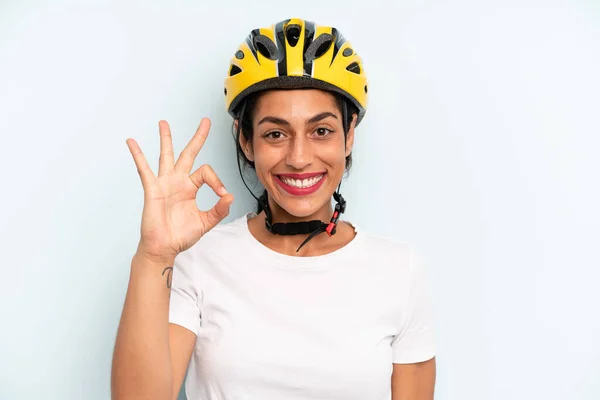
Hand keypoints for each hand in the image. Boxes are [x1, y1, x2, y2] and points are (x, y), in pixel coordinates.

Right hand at [126, 118, 233, 262]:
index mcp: (191, 187)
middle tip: (205, 121)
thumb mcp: (206, 222)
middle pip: (189, 153)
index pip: (206, 172)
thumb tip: (230, 196)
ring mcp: (164, 183)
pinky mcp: (152, 189)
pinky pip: (144, 169)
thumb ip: (219, 210)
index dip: (217, 181)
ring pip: (166, 155)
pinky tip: (132, 142)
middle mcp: (178, 181)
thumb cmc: (181, 236)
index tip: (222, 194)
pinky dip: (138, 155)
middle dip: (198, 137)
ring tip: (164, 123)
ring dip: (166, 138)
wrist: (164, 247)